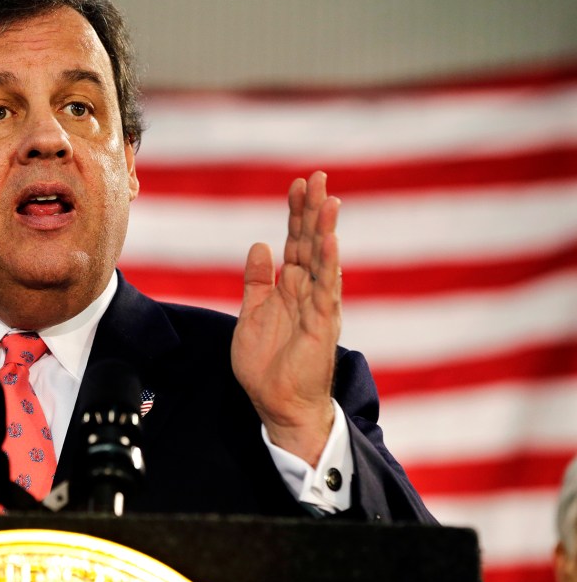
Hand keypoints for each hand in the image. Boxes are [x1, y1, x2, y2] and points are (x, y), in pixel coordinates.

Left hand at [231, 171, 341, 465]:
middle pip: (311, 242)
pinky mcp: (322, 324)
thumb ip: (257, 281)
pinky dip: (328, 264)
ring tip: (329, 199)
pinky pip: (326, 289)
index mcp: (289, 287)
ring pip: (323, 260)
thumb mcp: (252, 314)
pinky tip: (330, 241)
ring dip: (325, 229)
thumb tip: (260, 246)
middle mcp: (307, 291)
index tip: (297, 185)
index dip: (295, 214)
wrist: (278, 405)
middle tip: (317, 177)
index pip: (294, 242)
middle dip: (312, 210)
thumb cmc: (267, 365)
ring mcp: (318, 306)